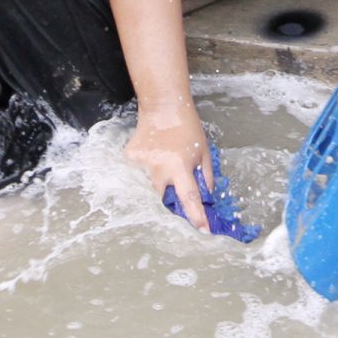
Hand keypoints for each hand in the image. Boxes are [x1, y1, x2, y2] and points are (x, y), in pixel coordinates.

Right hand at [127, 96, 211, 231]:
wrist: (163, 107)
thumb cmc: (187, 129)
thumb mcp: (204, 151)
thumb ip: (206, 177)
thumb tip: (206, 199)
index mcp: (180, 166)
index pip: (189, 198)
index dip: (196, 216)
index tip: (203, 231)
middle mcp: (159, 168)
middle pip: (164, 198)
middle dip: (170, 198)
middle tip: (175, 186)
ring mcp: (142, 164)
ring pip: (149, 186)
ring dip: (158, 181)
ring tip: (164, 160)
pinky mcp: (130, 159)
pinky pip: (138, 174)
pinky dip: (146, 169)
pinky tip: (153, 153)